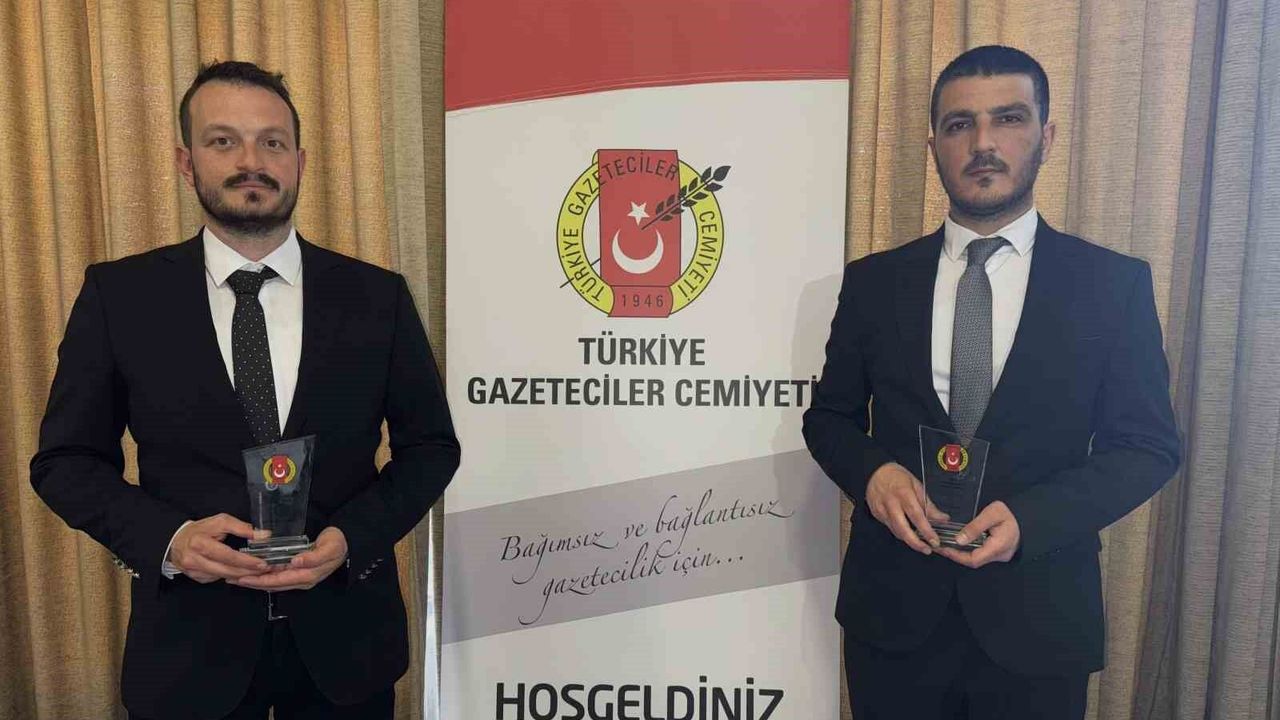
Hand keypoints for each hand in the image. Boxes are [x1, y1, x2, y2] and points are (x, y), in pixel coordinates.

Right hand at [169, 513, 270, 582]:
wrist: (177, 540)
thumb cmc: (200, 530)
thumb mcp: (220, 522)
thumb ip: (241, 528)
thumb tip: (262, 535)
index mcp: (200, 543)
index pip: (227, 555)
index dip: (246, 560)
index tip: (261, 562)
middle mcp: (194, 559)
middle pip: (226, 569)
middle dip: (247, 570)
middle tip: (264, 569)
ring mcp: (193, 570)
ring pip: (222, 576)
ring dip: (241, 575)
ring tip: (256, 571)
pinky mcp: (195, 577)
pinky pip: (216, 579)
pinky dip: (229, 576)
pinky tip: (239, 572)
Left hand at [229, 526, 348, 590]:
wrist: (348, 543)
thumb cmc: (338, 544)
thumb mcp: (329, 548)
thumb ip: (313, 556)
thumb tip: (296, 562)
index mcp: (307, 576)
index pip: (277, 581)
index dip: (258, 580)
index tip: (241, 577)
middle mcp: (301, 580)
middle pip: (272, 585)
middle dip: (251, 582)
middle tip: (231, 578)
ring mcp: (300, 578)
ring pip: (273, 582)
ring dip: (256, 580)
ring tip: (238, 576)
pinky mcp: (299, 572)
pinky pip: (278, 577)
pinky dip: (265, 575)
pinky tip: (256, 571)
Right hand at [865, 462, 949, 554]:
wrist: (875, 472)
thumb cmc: (897, 476)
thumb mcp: (917, 485)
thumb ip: (928, 504)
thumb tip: (942, 518)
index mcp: (904, 493)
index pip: (917, 516)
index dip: (926, 531)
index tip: (935, 540)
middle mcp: (892, 503)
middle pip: (903, 529)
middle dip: (916, 543)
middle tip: (927, 549)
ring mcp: (882, 510)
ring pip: (896, 531)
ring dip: (909, 540)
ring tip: (921, 545)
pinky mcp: (877, 515)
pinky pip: (890, 528)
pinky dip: (900, 533)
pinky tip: (908, 534)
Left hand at [937, 501, 1020, 568]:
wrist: (1025, 518)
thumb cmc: (1011, 514)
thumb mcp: (993, 513)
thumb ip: (976, 526)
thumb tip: (959, 540)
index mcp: (999, 546)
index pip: (974, 559)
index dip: (957, 556)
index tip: (944, 549)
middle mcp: (999, 555)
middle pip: (973, 561)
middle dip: (956, 555)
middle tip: (940, 547)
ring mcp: (998, 556)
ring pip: (976, 559)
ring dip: (960, 554)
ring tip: (945, 545)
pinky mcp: (996, 553)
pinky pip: (980, 555)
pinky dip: (967, 551)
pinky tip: (957, 544)